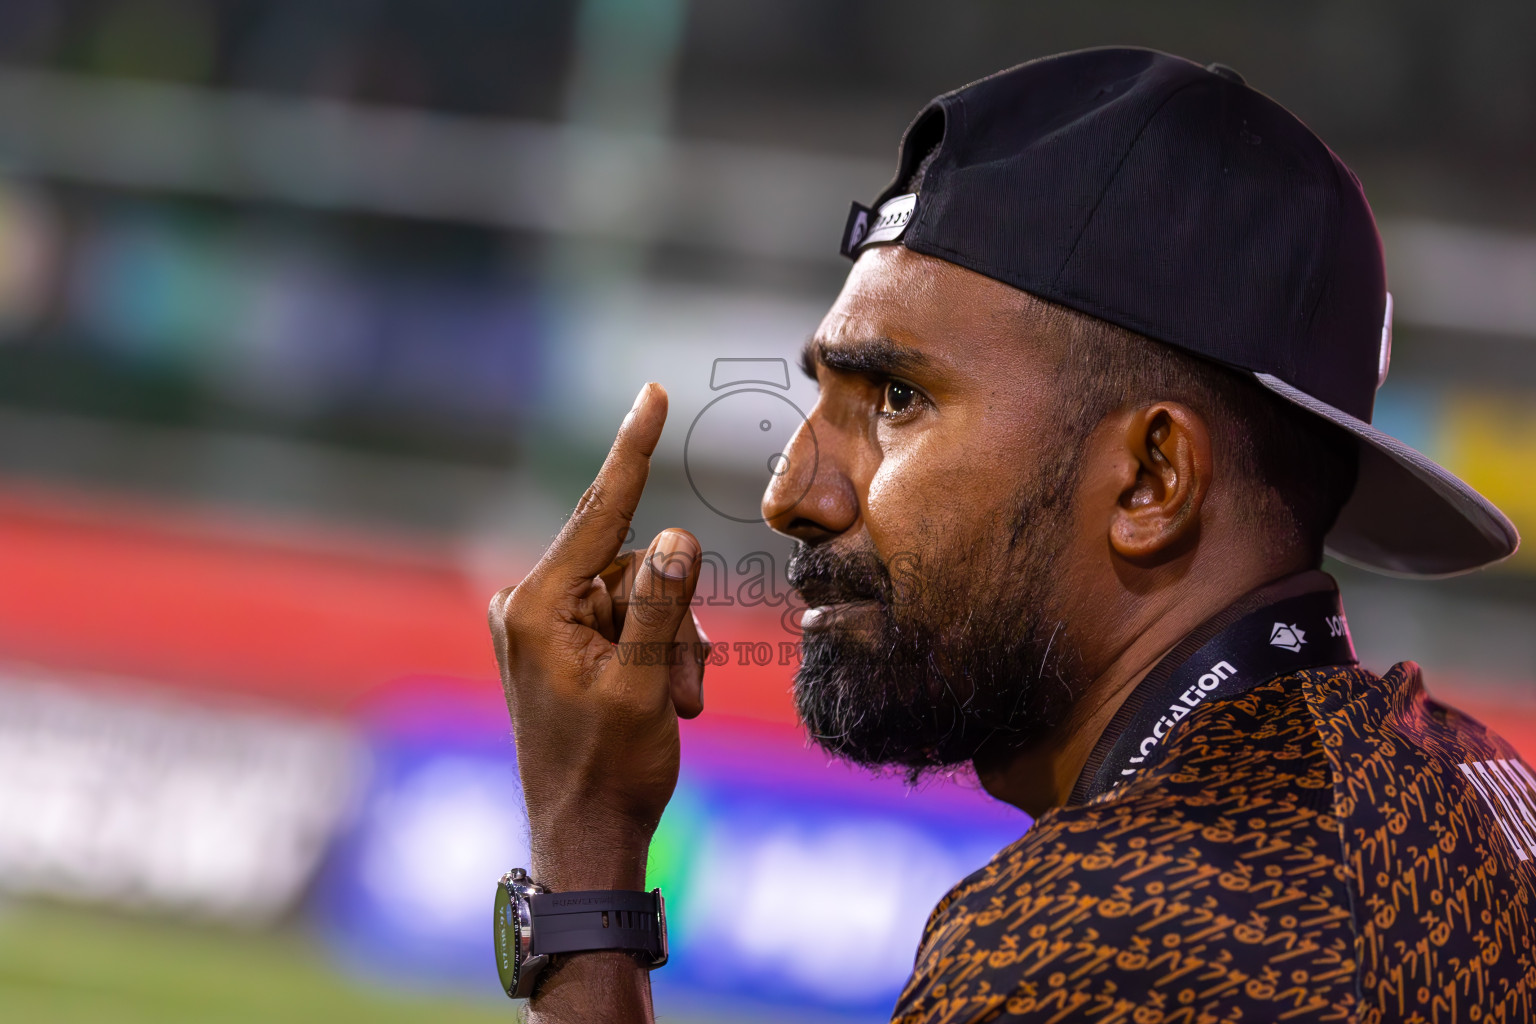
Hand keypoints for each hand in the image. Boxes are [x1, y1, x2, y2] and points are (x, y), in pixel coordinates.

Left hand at [488, 382, 707, 892]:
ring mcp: (546, 624)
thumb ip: (662, 607)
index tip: (650, 392)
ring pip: (642, 594)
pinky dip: (658, 653)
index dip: (631, 450)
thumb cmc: (609, 771)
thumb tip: (675, 537)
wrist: (586, 836)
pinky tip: (663, 701)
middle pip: (633, 566)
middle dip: (671, 619)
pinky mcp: (563, 642)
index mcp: (537, 608)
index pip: (598, 514)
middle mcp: (532, 605)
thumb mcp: (645, 686)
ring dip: (671, 645)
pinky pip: (630, 619)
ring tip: (673, 703)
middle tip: (679, 686)